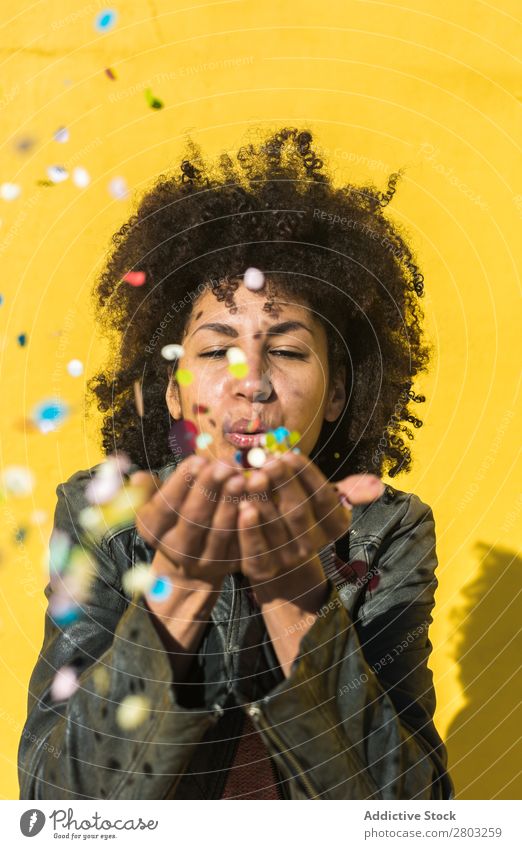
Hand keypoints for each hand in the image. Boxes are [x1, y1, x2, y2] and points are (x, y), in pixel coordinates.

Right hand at [133, 455, 245, 584]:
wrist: (193, 558)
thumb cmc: (176, 515)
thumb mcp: (158, 502)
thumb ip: (150, 488)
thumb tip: (139, 478)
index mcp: (154, 531)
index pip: (166, 506)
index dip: (182, 483)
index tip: (198, 459)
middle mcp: (177, 550)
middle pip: (193, 518)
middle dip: (209, 488)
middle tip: (224, 464)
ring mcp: (205, 560)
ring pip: (219, 530)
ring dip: (230, 502)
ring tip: (240, 477)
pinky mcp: (230, 564)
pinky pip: (240, 541)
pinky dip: (248, 520)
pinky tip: (254, 498)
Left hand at [236, 451, 384, 588]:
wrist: (283, 566)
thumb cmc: (302, 518)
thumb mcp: (326, 505)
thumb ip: (348, 491)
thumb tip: (376, 484)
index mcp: (333, 526)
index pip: (323, 497)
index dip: (306, 475)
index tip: (289, 454)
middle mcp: (312, 545)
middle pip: (299, 511)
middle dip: (284, 484)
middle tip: (268, 461)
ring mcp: (287, 559)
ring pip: (275, 527)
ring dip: (263, 501)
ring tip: (252, 477)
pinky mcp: (262, 570)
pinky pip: (255, 550)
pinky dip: (248, 529)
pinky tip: (241, 507)